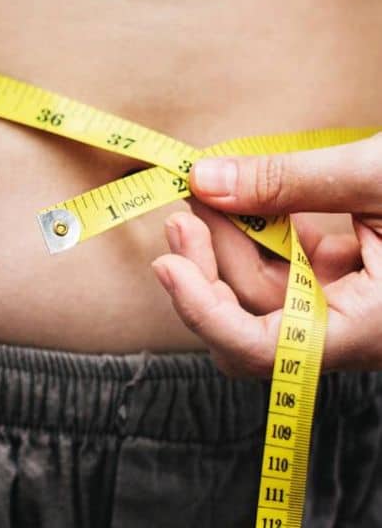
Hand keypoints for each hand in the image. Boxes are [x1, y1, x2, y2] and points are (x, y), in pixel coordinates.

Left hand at [151, 133, 381, 375]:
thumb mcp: (381, 177)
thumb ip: (290, 181)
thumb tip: (205, 179)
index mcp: (370, 328)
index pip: (262, 350)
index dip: (204, 313)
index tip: (166, 264)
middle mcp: (352, 330)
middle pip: (249, 319)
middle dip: (207, 265)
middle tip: (182, 207)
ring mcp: (348, 307)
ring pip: (262, 292)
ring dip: (226, 242)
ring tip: (206, 190)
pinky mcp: (346, 280)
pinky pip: (285, 268)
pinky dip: (259, 233)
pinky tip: (240, 199)